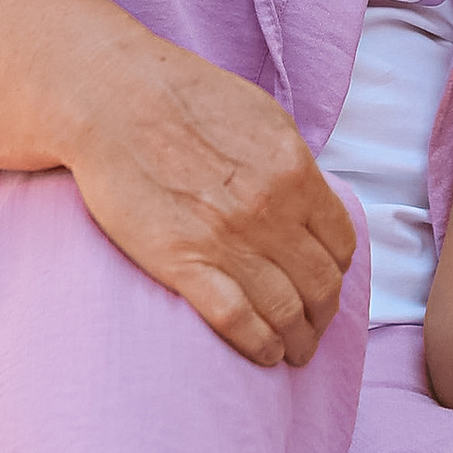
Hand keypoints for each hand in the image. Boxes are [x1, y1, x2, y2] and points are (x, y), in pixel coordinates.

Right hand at [69, 34, 354, 366]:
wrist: (112, 100)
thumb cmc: (180, 98)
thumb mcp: (260, 117)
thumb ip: (289, 163)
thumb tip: (307, 197)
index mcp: (294, 172)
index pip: (340, 242)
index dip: (339, 271)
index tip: (329, 283)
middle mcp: (271, 211)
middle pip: (321, 284)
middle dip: (324, 315)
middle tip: (316, 329)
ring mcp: (229, 241)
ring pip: (286, 310)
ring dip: (298, 340)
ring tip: (295, 351)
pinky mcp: (184, 264)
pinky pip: (239, 321)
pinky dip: (260, 346)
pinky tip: (264, 354)